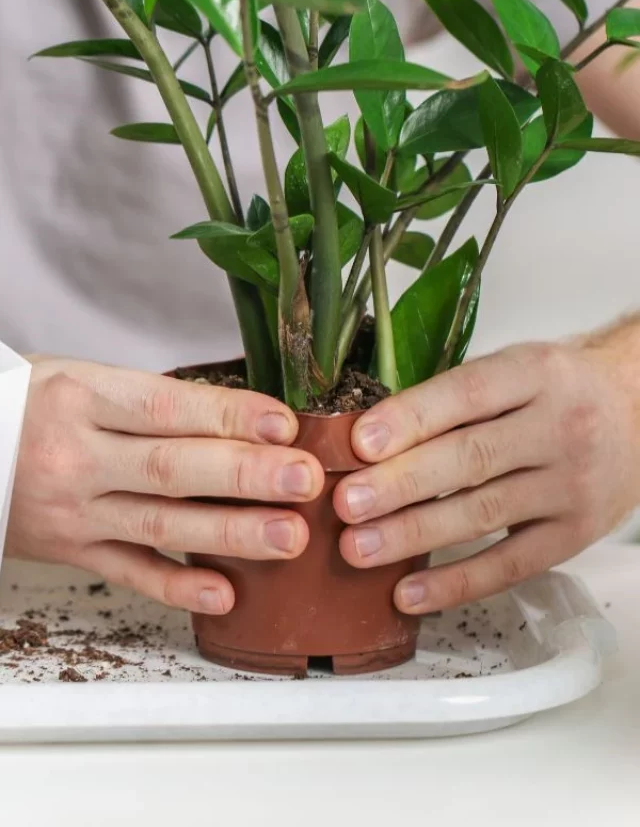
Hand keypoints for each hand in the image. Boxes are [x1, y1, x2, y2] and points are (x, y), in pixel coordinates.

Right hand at [7, 357, 322, 613]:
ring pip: (159, 526)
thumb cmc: (30, 406)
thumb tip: (243, 417)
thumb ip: (155, 400)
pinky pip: (128, 574)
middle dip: (245, 477)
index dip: (228, 416)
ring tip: (289, 537)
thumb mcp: (83, 379)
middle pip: (171, 469)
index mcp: (83, 398)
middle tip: (304, 481)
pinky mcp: (71, 552)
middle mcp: (77, 456)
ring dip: (230, 535)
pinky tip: (225, 593)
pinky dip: (177, 588)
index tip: (283, 424)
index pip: (167, 407)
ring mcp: (74, 511)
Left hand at [335, 332, 639, 613]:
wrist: (638, 411)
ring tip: (359, 548)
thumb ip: (453, 398)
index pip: (467, 395)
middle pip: (472, 458)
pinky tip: (409, 593)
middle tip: (347, 503)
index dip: (411, 419)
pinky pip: (511, 564)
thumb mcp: (514, 369)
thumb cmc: (556, 390)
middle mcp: (559, 427)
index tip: (359, 443)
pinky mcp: (575, 534)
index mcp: (534, 374)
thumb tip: (367, 439)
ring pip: (484, 513)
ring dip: (415, 534)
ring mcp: (570, 485)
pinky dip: (457, 582)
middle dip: (402, 483)